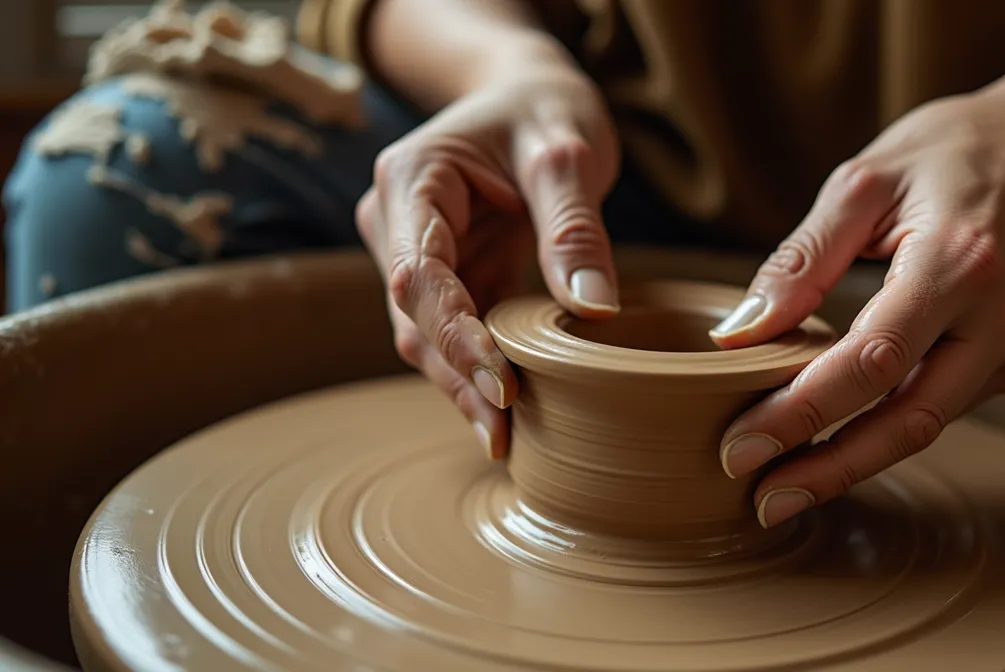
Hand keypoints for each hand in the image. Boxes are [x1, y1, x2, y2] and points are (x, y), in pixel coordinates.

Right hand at [357, 67, 621, 459]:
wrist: (530, 94)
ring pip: (426, 336)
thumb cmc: (544, 109)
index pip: (418, 275)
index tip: (504, 384)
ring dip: (462, 386)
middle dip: (457, 378)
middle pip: (413, 318)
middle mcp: (397, 222)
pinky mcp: (447, 276)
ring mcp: (416, 253)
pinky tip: (511, 415)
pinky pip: (456, 333)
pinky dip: (479, 371)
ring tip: (507, 439)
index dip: (455, 336)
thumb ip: (573, 228)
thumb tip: (594, 311)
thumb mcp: (567, 153)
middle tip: (505, 435)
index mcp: (411, 181)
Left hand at [711, 78, 1004, 527]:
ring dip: (855, 459)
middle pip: (907, 420)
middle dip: (828, 469)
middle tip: (760, 500)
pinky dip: (888, 426)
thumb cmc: (953, 149)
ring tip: (783, 484)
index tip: (739, 447)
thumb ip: (802, 260)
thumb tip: (739, 331)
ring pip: (928, 423)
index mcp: (960, 262)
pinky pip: (946, 403)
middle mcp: (1002, 317)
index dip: (801, 413)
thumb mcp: (864, 182)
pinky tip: (837, 438)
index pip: (870, 362)